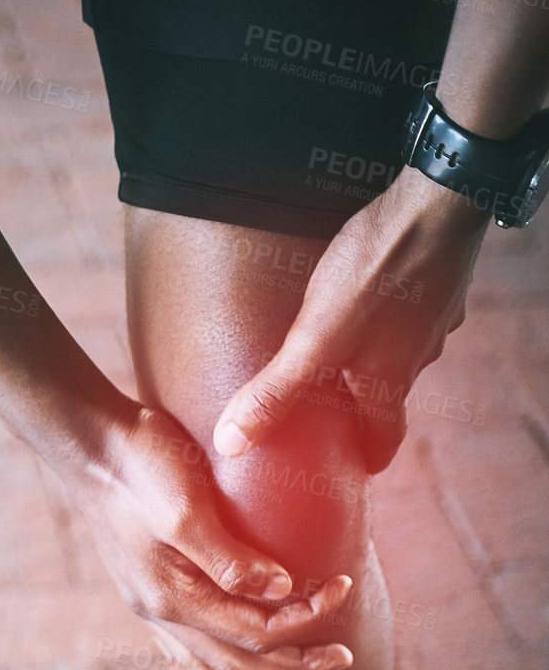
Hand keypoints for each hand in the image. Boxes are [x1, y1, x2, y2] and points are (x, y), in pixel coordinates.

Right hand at [73, 404, 354, 669]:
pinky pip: (178, 650)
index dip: (307, 619)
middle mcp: (159, 613)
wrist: (85, 440)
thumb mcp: (186, 507)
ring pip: (203, 667)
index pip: (256, 629)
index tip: (345, 587)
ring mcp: (147, 605)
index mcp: (173, 598)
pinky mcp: (143, 588)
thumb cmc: (140, 464)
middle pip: (236, 660)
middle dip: (291, 667)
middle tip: (342, 660)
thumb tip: (280, 592)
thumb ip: (230, 558)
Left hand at [212, 167, 490, 473]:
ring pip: (402, 350)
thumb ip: (275, 393)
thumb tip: (230, 443)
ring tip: (344, 348)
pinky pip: (411, 307)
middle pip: (390, 395)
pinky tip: (370, 293)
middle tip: (336, 411)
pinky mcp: (439, 277)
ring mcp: (435, 315)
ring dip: (375, 355)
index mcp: (390, 381)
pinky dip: (390, 311)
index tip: (355, 470)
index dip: (368, 459)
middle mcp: (419, 356)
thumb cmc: (376, 272)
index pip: (386, 440)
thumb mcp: (314, 340)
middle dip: (364, 405)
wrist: (438, 199)